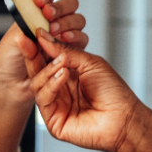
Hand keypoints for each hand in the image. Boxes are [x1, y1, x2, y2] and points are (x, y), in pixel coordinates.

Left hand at [0, 0, 88, 94]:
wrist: (12, 84)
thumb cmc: (8, 60)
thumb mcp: (13, 38)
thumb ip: (27, 23)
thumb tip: (37, 11)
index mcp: (37, 12)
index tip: (39, 0)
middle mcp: (52, 21)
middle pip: (69, 4)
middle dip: (60, 7)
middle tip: (48, 15)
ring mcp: (63, 35)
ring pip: (78, 20)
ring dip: (67, 22)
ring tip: (55, 31)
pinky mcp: (72, 50)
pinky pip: (82, 39)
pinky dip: (75, 38)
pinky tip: (65, 41)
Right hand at [30, 48, 149, 151]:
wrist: (124, 117)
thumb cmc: (113, 92)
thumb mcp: (89, 63)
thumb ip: (65, 50)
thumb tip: (43, 36)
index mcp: (67, 75)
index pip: (45, 59)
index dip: (36, 46)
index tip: (30, 31)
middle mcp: (59, 90)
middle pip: (36, 71)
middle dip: (32, 55)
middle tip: (27, 40)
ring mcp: (55, 105)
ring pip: (36, 84)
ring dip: (47, 70)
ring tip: (62, 63)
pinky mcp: (53, 121)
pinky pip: (44, 99)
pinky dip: (52, 85)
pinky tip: (63, 75)